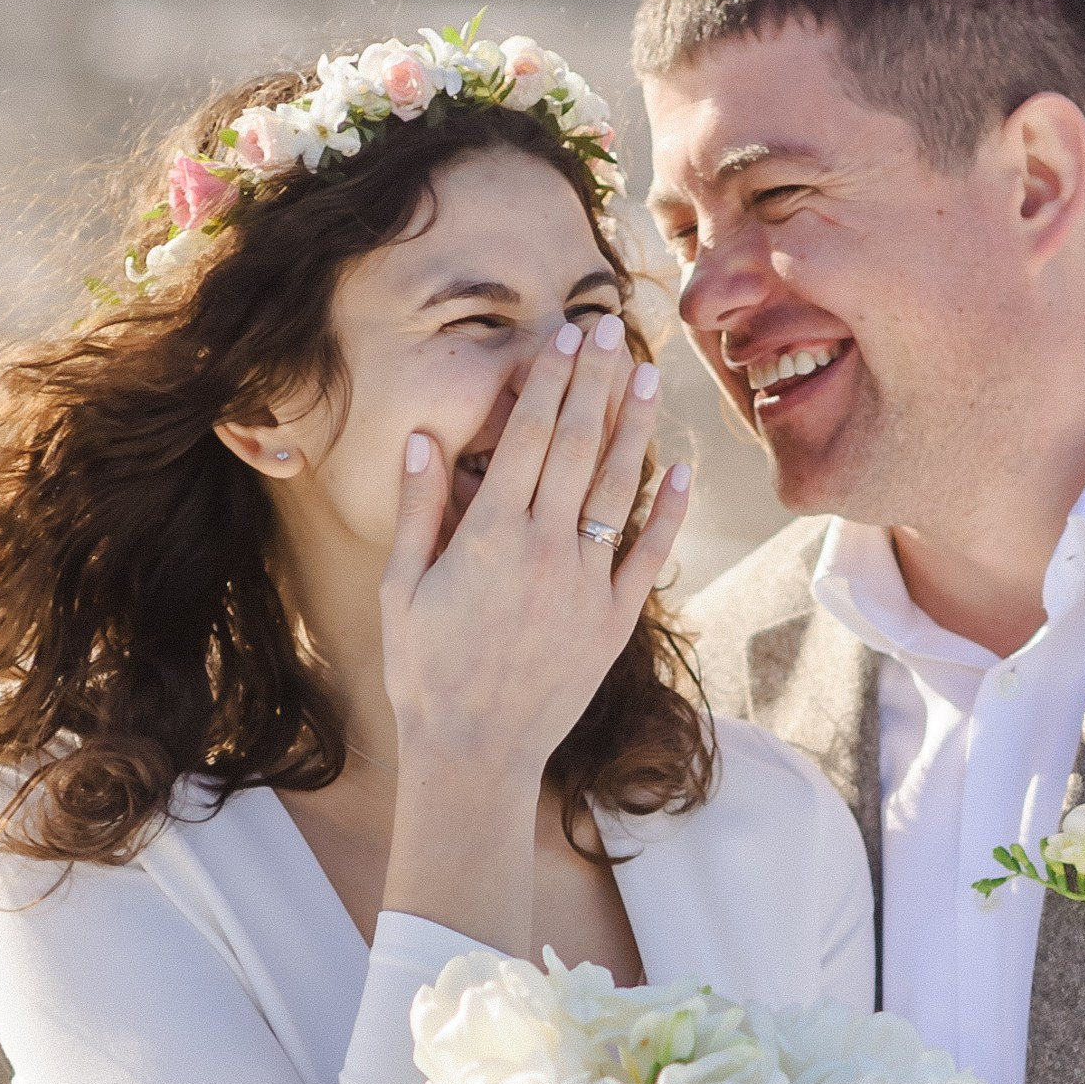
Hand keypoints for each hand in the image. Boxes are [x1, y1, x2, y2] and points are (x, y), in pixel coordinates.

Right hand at [376, 317, 687, 949]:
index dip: (549, 383)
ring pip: (618, 489)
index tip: (564, 339)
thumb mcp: (403, 587)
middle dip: (595, 384)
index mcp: (489, 536)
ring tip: (648, 376)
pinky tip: (681, 469)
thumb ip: (420, 510)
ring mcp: (586, 584)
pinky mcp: (613, 620)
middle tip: (612, 331)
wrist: (474, 753)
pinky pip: (648, 555)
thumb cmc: (426, 671)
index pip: (527, 438)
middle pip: (577, 447)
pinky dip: (668, 511)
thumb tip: (425, 439)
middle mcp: (545, 549)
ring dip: (635, 428)